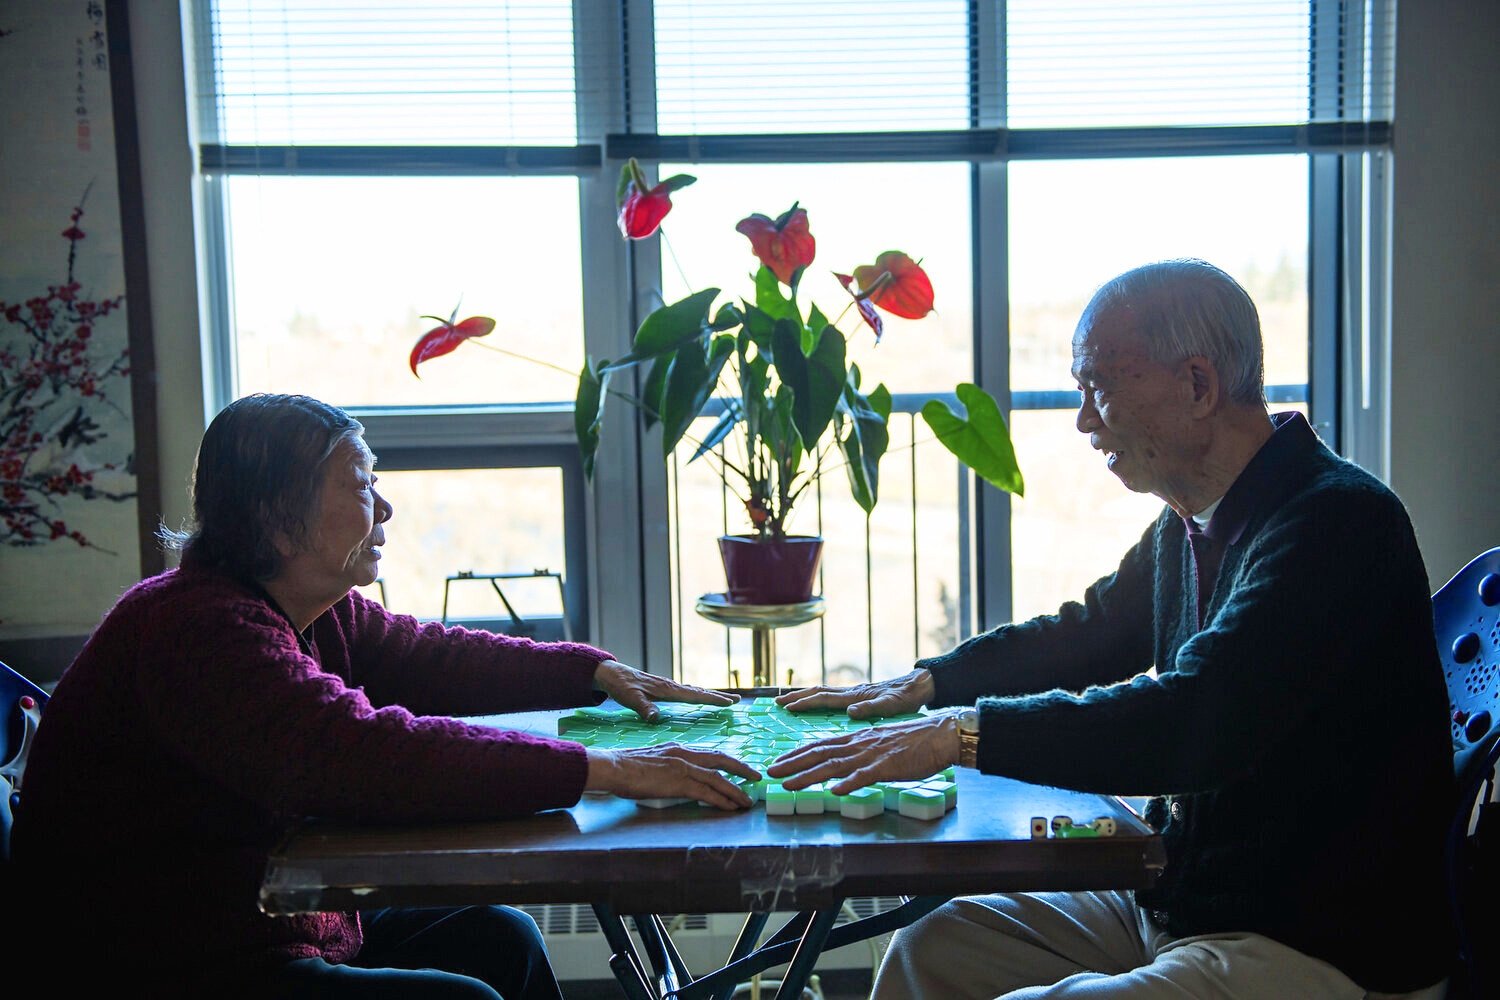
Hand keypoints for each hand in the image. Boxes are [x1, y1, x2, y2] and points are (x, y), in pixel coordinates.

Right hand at [585, 744, 759, 810]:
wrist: (614, 767)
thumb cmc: (624, 767)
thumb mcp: (651, 760)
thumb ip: (666, 766)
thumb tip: (671, 777)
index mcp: (677, 748)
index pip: (708, 753)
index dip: (726, 760)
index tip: (738, 767)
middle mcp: (683, 754)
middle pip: (721, 759)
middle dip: (741, 768)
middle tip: (755, 777)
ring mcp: (682, 767)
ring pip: (718, 778)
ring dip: (736, 790)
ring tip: (747, 801)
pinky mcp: (679, 782)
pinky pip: (707, 792)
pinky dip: (722, 800)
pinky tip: (731, 807)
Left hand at [594, 659, 736, 722]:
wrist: (612, 674)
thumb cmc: (621, 686)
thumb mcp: (630, 698)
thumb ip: (644, 708)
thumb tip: (656, 718)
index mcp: (667, 690)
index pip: (695, 695)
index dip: (713, 699)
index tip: (730, 702)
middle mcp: (671, 686)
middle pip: (700, 691)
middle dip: (718, 696)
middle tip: (737, 700)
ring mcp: (668, 686)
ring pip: (694, 691)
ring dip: (710, 695)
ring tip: (725, 699)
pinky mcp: (663, 688)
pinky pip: (686, 692)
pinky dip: (698, 694)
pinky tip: (699, 697)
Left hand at [765, 712, 960, 795]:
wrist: (939, 735)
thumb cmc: (912, 742)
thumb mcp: (880, 744)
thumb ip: (861, 753)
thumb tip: (844, 767)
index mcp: (857, 738)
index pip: (820, 745)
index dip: (797, 754)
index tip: (778, 762)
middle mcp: (859, 744)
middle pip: (819, 753)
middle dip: (792, 764)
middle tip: (770, 773)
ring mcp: (872, 755)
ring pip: (835, 765)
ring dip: (809, 776)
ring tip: (789, 786)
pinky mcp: (888, 766)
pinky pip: (865, 776)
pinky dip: (848, 784)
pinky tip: (834, 792)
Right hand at [774, 668, 934, 719]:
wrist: (919, 686)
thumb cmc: (907, 698)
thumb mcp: (892, 705)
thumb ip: (872, 708)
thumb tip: (850, 711)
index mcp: (855, 696)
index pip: (823, 698)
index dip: (804, 703)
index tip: (786, 706)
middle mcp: (851, 693)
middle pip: (818, 692)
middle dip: (796, 697)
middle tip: (777, 702)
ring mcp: (854, 693)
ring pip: (823, 693)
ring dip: (804, 696)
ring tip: (788, 701)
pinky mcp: (859, 696)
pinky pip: (831, 697)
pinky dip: (817, 699)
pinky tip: (815, 704)